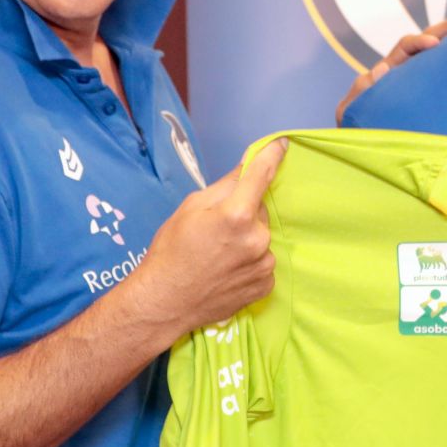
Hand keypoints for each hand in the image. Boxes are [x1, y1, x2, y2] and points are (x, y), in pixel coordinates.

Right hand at [124, 138, 286, 341]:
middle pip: (259, 210)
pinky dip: (250, 261)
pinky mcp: (267, 284)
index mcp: (237, 215)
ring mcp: (265, 264)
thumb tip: (248, 165)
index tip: (281, 144)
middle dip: (244, 212)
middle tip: (216, 228)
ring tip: (219, 254)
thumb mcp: (190, 208)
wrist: (164, 302)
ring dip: (248, 238)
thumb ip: (225, 186)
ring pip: (262, 237)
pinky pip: (263, 261)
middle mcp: (258, 238)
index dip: (272, 155)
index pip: (262, 174)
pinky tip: (227, 269)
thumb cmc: (171, 251)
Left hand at [335, 16, 446, 120]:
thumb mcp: (352, 110)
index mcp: (390, 70)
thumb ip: (361, 91)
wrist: (364, 145)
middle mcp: (409, 71)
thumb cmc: (357, 127)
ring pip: (442, 58)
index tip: (434, 45)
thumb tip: (379, 69)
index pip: (406, 47)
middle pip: (429, 41)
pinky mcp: (435, 99)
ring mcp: (424, 83)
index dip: (419, 42)